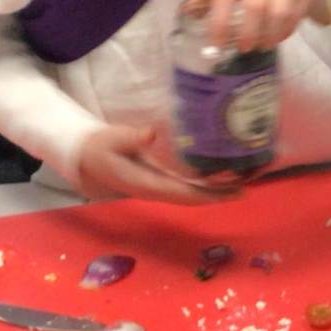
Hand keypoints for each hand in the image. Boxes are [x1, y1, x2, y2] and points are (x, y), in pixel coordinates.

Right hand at [72, 124, 238, 204]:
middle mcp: (155, 190)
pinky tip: (218, 180)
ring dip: (213, 193)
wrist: (85, 158)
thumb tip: (152, 132)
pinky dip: (203, 187)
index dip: (208, 194)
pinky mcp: (159, 182)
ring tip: (240, 185)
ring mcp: (158, 189)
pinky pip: (185, 189)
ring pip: (190, 196)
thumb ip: (131, 137)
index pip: (182, 192)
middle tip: (245, 190)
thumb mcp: (111, 139)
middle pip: (192, 198)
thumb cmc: (99, 147)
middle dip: (218, 196)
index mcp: (146, 183)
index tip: (231, 191)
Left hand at [187, 0, 325, 50]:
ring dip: (271, 35)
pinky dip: (286, 32)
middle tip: (244, 49)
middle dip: (250, 32)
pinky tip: (278, 38)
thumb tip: (187, 13)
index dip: (219, 22)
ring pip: (279, 14)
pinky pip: (295, 17)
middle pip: (256, 7)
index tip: (216, 44)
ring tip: (263, 46)